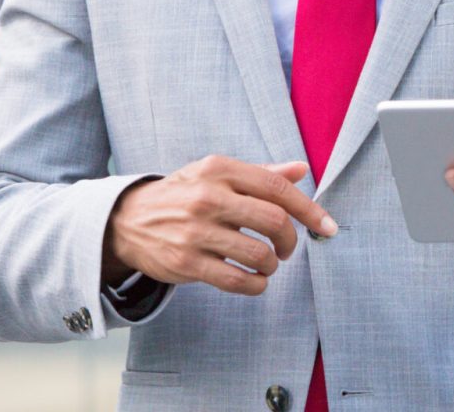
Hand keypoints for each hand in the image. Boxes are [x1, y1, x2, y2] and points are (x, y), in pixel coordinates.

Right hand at [103, 155, 336, 296]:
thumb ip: (260, 174)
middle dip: (291, 240)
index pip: (277, 188)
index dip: (309, 209)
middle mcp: (208, 197)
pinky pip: (236, 280)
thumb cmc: (183, 194)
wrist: (126, 220)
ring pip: (258, 254)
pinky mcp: (185, 263)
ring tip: (268, 264)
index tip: (327, 226)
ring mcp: (195, 231)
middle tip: (287, 249)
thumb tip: (301, 169)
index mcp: (219, 169)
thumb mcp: (216, 174)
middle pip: (274, 221)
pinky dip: (256, 285)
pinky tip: (256, 281)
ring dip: (272, 265)